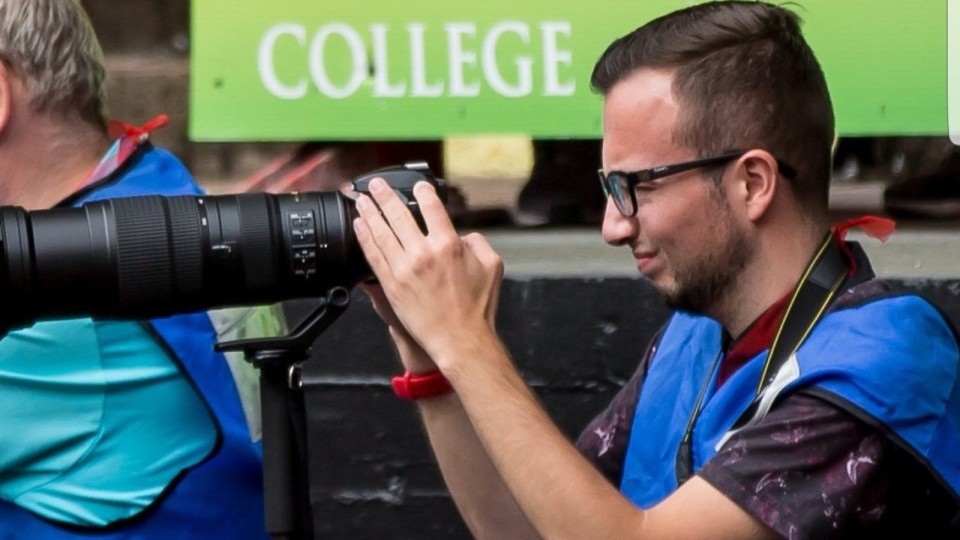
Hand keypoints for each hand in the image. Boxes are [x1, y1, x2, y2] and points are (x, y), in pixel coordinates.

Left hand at [353, 177, 503, 368]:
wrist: (459, 340)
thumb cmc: (477, 309)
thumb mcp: (492, 267)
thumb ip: (478, 243)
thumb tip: (464, 235)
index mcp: (449, 245)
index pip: (432, 208)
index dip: (423, 192)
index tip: (418, 186)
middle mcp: (424, 253)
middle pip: (399, 215)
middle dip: (385, 196)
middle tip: (376, 185)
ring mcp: (405, 269)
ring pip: (381, 233)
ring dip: (369, 213)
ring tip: (361, 200)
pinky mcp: (391, 285)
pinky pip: (373, 255)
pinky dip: (364, 238)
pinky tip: (359, 226)